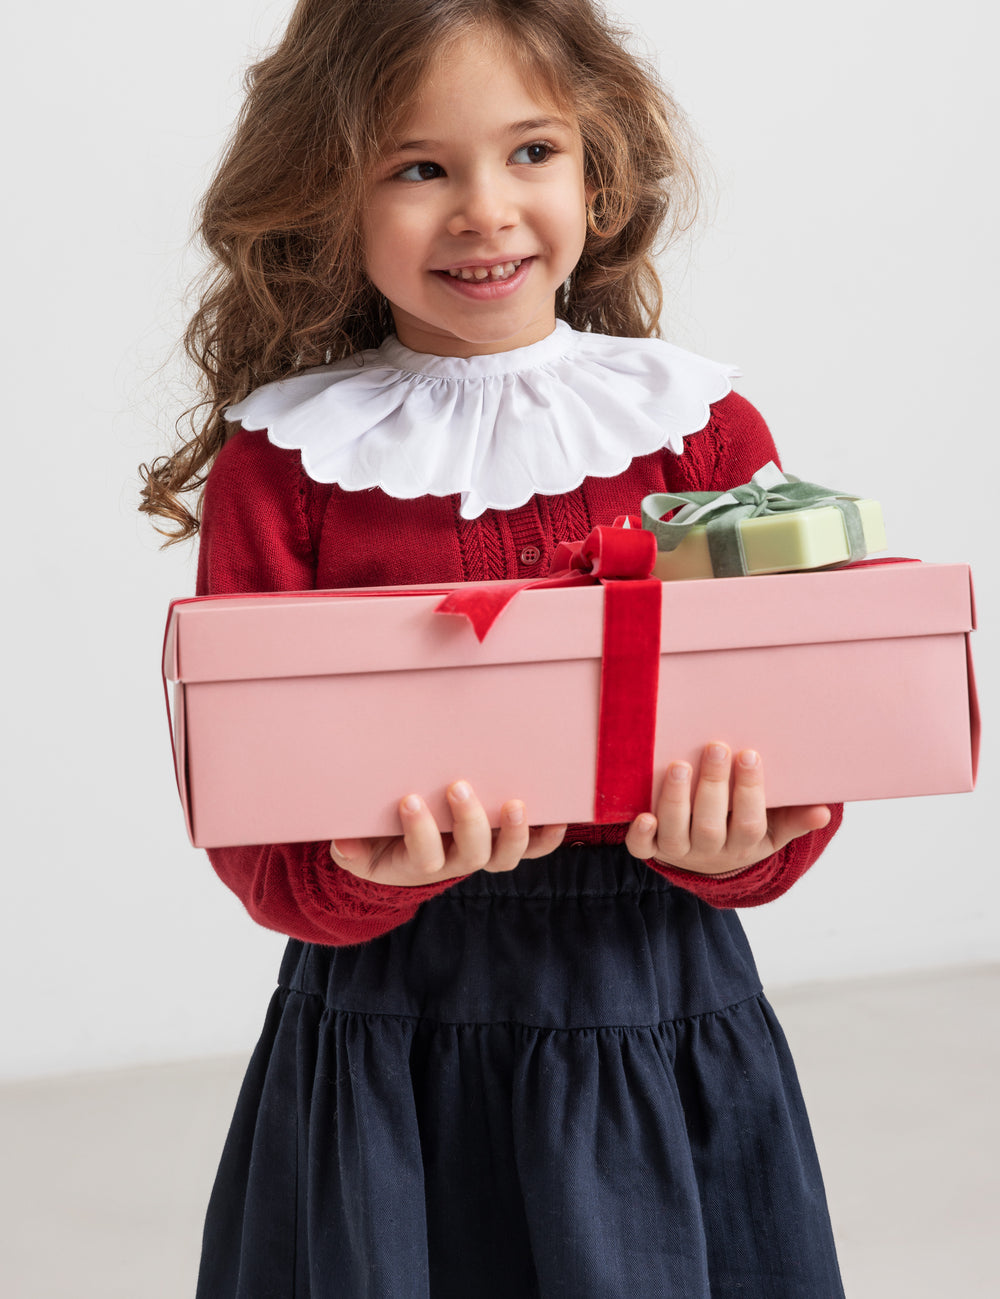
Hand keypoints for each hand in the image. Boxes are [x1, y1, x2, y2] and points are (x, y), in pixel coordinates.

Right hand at [329, 780, 566, 886]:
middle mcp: (455, 862)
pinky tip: (558, 816)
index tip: (409, 800)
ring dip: (514, 832)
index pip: (422, 857)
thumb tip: (343, 844)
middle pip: (471, 855)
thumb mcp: (358, 846)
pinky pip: (532, 849)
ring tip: (514, 804)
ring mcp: (483, 853)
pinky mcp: (503, 843)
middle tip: (458, 786)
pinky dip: (547, 837)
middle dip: (468, 822)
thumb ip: (349, 845)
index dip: (419, 832)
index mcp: (417, 863)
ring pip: (504, 856)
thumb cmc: (379, 839)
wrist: (403, 852)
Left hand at [624, 742, 830, 875]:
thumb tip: (824, 811)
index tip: (749, 754)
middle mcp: (710, 850)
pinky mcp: (653, 849)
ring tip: (678, 766)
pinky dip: (642, 834)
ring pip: (676, 832)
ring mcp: (679, 851)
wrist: (709, 861)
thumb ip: (795, 819)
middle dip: (713, 785)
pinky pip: (643, 849)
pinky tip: (643, 814)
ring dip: (676, 800)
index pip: (749, 821)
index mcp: (744, 844)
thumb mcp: (773, 830)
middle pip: (710, 824)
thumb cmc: (744, 829)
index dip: (750, 791)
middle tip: (716, 748)